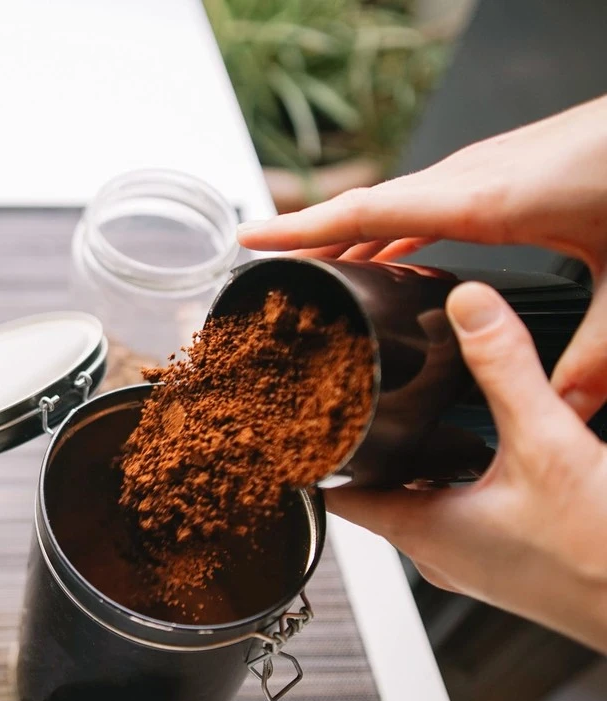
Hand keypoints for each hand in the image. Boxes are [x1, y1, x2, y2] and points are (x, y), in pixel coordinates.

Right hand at [237, 94, 606, 420]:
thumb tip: (567, 408)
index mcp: (482, 201)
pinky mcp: (498, 172)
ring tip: (313, 275)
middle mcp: (470, 178)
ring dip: (346, 236)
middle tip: (261, 270)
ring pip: (391, 204)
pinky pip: (422, 202)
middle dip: (307, 238)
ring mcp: (481, 170)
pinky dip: (389, 229)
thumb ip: (594, 350)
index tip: (250, 240)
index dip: (303, 229)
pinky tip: (388, 259)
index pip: (367, 212)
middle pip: (364, 209)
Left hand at [327, 283, 606, 653]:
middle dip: (369, 443)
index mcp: (423, 532)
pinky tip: (483, 448)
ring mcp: (474, 560)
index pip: (336, 494)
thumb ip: (505, 370)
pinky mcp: (509, 560)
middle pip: (376, 490)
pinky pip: (463, 510)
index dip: (315, 454)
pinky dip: (458, 476)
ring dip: (417, 458)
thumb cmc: (604, 558)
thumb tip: (470, 307)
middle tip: (359, 394)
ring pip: (422, 499)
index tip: (300, 418)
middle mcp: (439, 554)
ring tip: (413, 409)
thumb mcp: (548, 444)